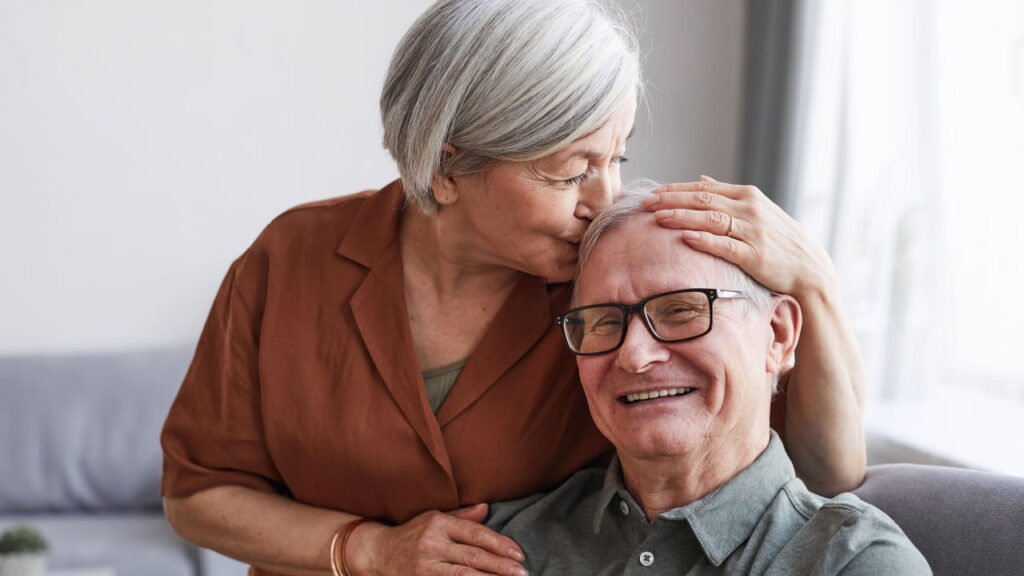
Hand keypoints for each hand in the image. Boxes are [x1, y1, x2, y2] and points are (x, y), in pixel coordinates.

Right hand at [346, 504, 527, 575]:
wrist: (377, 553)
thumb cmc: (411, 534)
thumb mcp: (434, 518)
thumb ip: (462, 517)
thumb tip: (487, 507)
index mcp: (438, 523)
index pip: (475, 533)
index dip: (499, 543)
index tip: (518, 553)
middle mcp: (432, 544)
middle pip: (472, 556)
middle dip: (500, 565)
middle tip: (522, 572)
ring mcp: (425, 565)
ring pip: (463, 575)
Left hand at [644, 175, 836, 297]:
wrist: (809, 267)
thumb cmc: (778, 240)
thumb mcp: (756, 210)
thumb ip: (727, 195)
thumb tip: (702, 178)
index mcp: (747, 196)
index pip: (704, 188)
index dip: (676, 189)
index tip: (652, 192)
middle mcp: (749, 209)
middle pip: (703, 200)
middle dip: (671, 200)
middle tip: (645, 202)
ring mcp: (753, 231)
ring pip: (710, 219)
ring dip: (681, 216)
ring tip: (657, 217)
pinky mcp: (755, 254)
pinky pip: (725, 245)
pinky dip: (704, 239)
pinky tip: (685, 237)